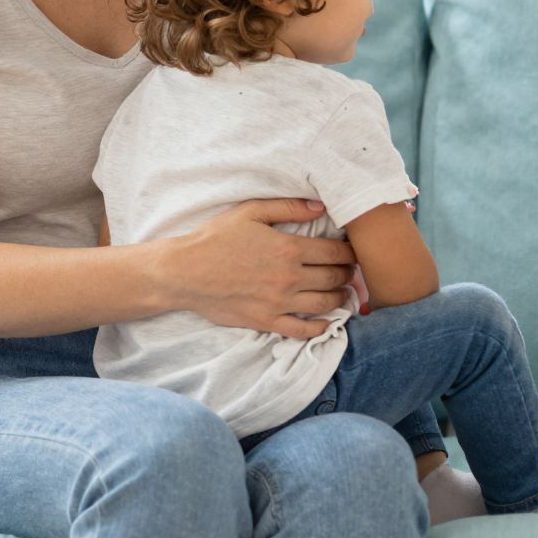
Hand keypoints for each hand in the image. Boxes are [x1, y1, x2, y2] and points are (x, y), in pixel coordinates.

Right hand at [153, 199, 353, 338]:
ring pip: (325, 304)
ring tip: (343, 293)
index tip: (352, 251)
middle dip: (348, 274)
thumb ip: (288, 207)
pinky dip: (321, 327)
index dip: (349, 252)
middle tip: (351, 271)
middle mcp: (289, 277)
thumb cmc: (215, 238)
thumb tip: (321, 206)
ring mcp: (279, 302)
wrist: (185, 271)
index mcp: (288, 248)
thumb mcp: (251, 212)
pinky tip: (327, 322)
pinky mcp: (267, 321)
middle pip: (334, 278)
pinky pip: (303, 330)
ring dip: (340, 298)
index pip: (334, 252)